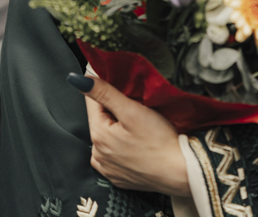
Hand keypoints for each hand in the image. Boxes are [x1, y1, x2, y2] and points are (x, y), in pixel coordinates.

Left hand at [73, 75, 190, 196]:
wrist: (179, 173)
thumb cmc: (159, 141)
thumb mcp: (132, 111)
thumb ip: (104, 93)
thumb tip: (78, 80)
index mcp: (98, 135)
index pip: (92, 102)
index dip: (106, 90)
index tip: (122, 87)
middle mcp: (98, 154)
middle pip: (100, 120)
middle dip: (113, 110)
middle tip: (136, 107)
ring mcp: (108, 168)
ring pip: (106, 138)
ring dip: (116, 129)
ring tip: (138, 127)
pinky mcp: (119, 178)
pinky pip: (113, 156)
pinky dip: (120, 147)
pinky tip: (135, 144)